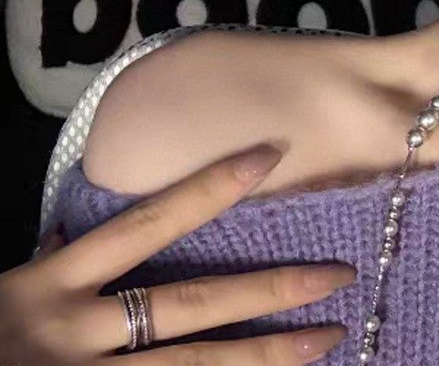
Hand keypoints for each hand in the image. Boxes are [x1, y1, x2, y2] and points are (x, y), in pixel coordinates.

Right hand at [0, 145, 354, 363]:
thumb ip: (40, 270)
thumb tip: (65, 240)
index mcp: (48, 287)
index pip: (147, 223)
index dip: (211, 186)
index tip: (272, 152)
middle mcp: (74, 338)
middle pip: (191, 305)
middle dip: (270, 290)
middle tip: (340, 276)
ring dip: (265, 359)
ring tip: (330, 340)